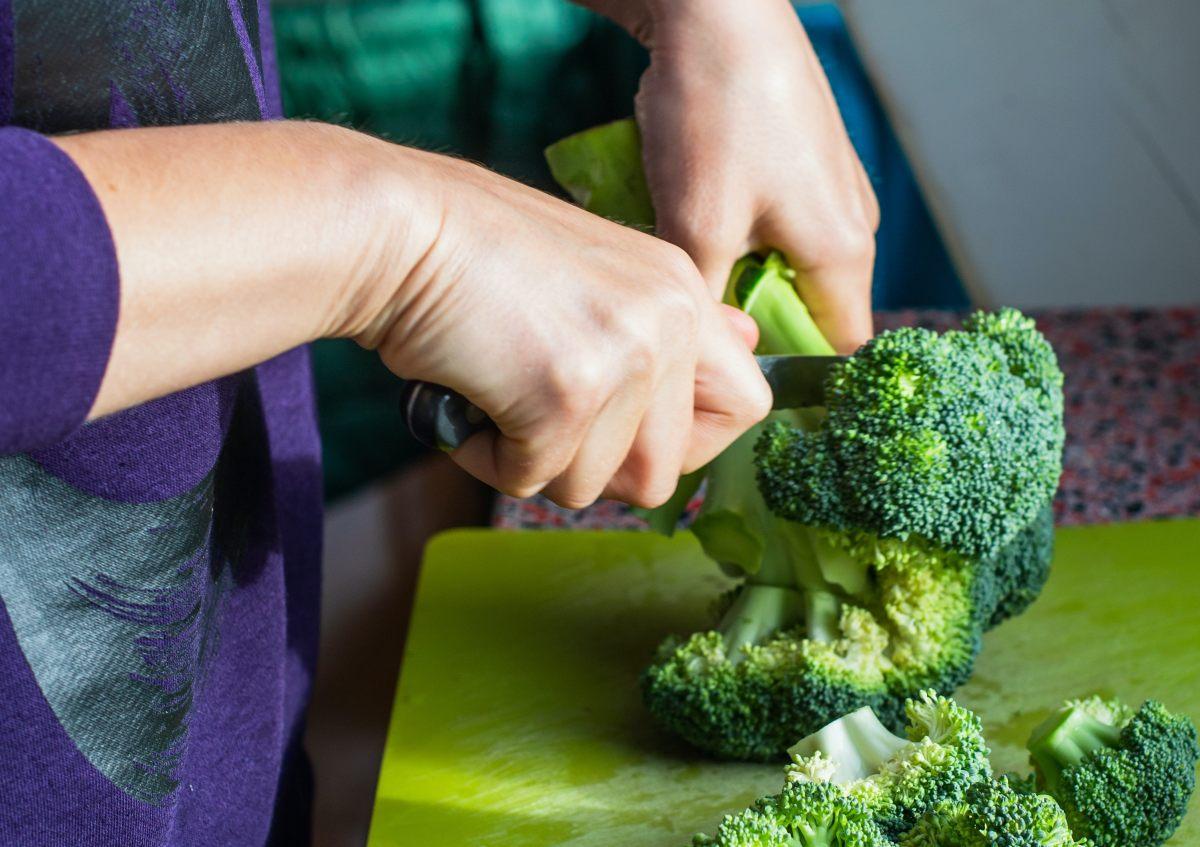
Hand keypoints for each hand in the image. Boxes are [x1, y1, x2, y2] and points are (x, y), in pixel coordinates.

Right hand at [348, 149, 771, 508]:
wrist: (396, 228)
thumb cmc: (475, 254)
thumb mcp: (596, 272)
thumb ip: (667, 318)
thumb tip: (745, 340)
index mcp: (680, 287)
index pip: (747, 403)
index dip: (690, 444)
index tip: (631, 439)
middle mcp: (670, 319)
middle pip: (667, 471)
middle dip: (599, 472)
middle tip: (544, 429)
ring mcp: (625, 356)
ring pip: (595, 487)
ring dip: (535, 462)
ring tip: (495, 396)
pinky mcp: (566, 392)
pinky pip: (531, 480)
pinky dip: (486, 457)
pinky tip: (466, 400)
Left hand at [594, 0, 878, 352]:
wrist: (718, 8)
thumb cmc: (716, 114)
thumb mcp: (697, 226)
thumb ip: (709, 304)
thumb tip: (707, 353)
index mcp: (844, 250)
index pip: (835, 346)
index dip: (783, 361)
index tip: (726, 356)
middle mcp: (852, 222)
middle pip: (805, 303)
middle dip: (747, 308)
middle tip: (690, 293)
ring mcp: (832, 185)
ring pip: (783, 258)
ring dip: (733, 262)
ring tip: (685, 238)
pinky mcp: (805, 156)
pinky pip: (775, 217)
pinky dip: (734, 222)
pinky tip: (692, 195)